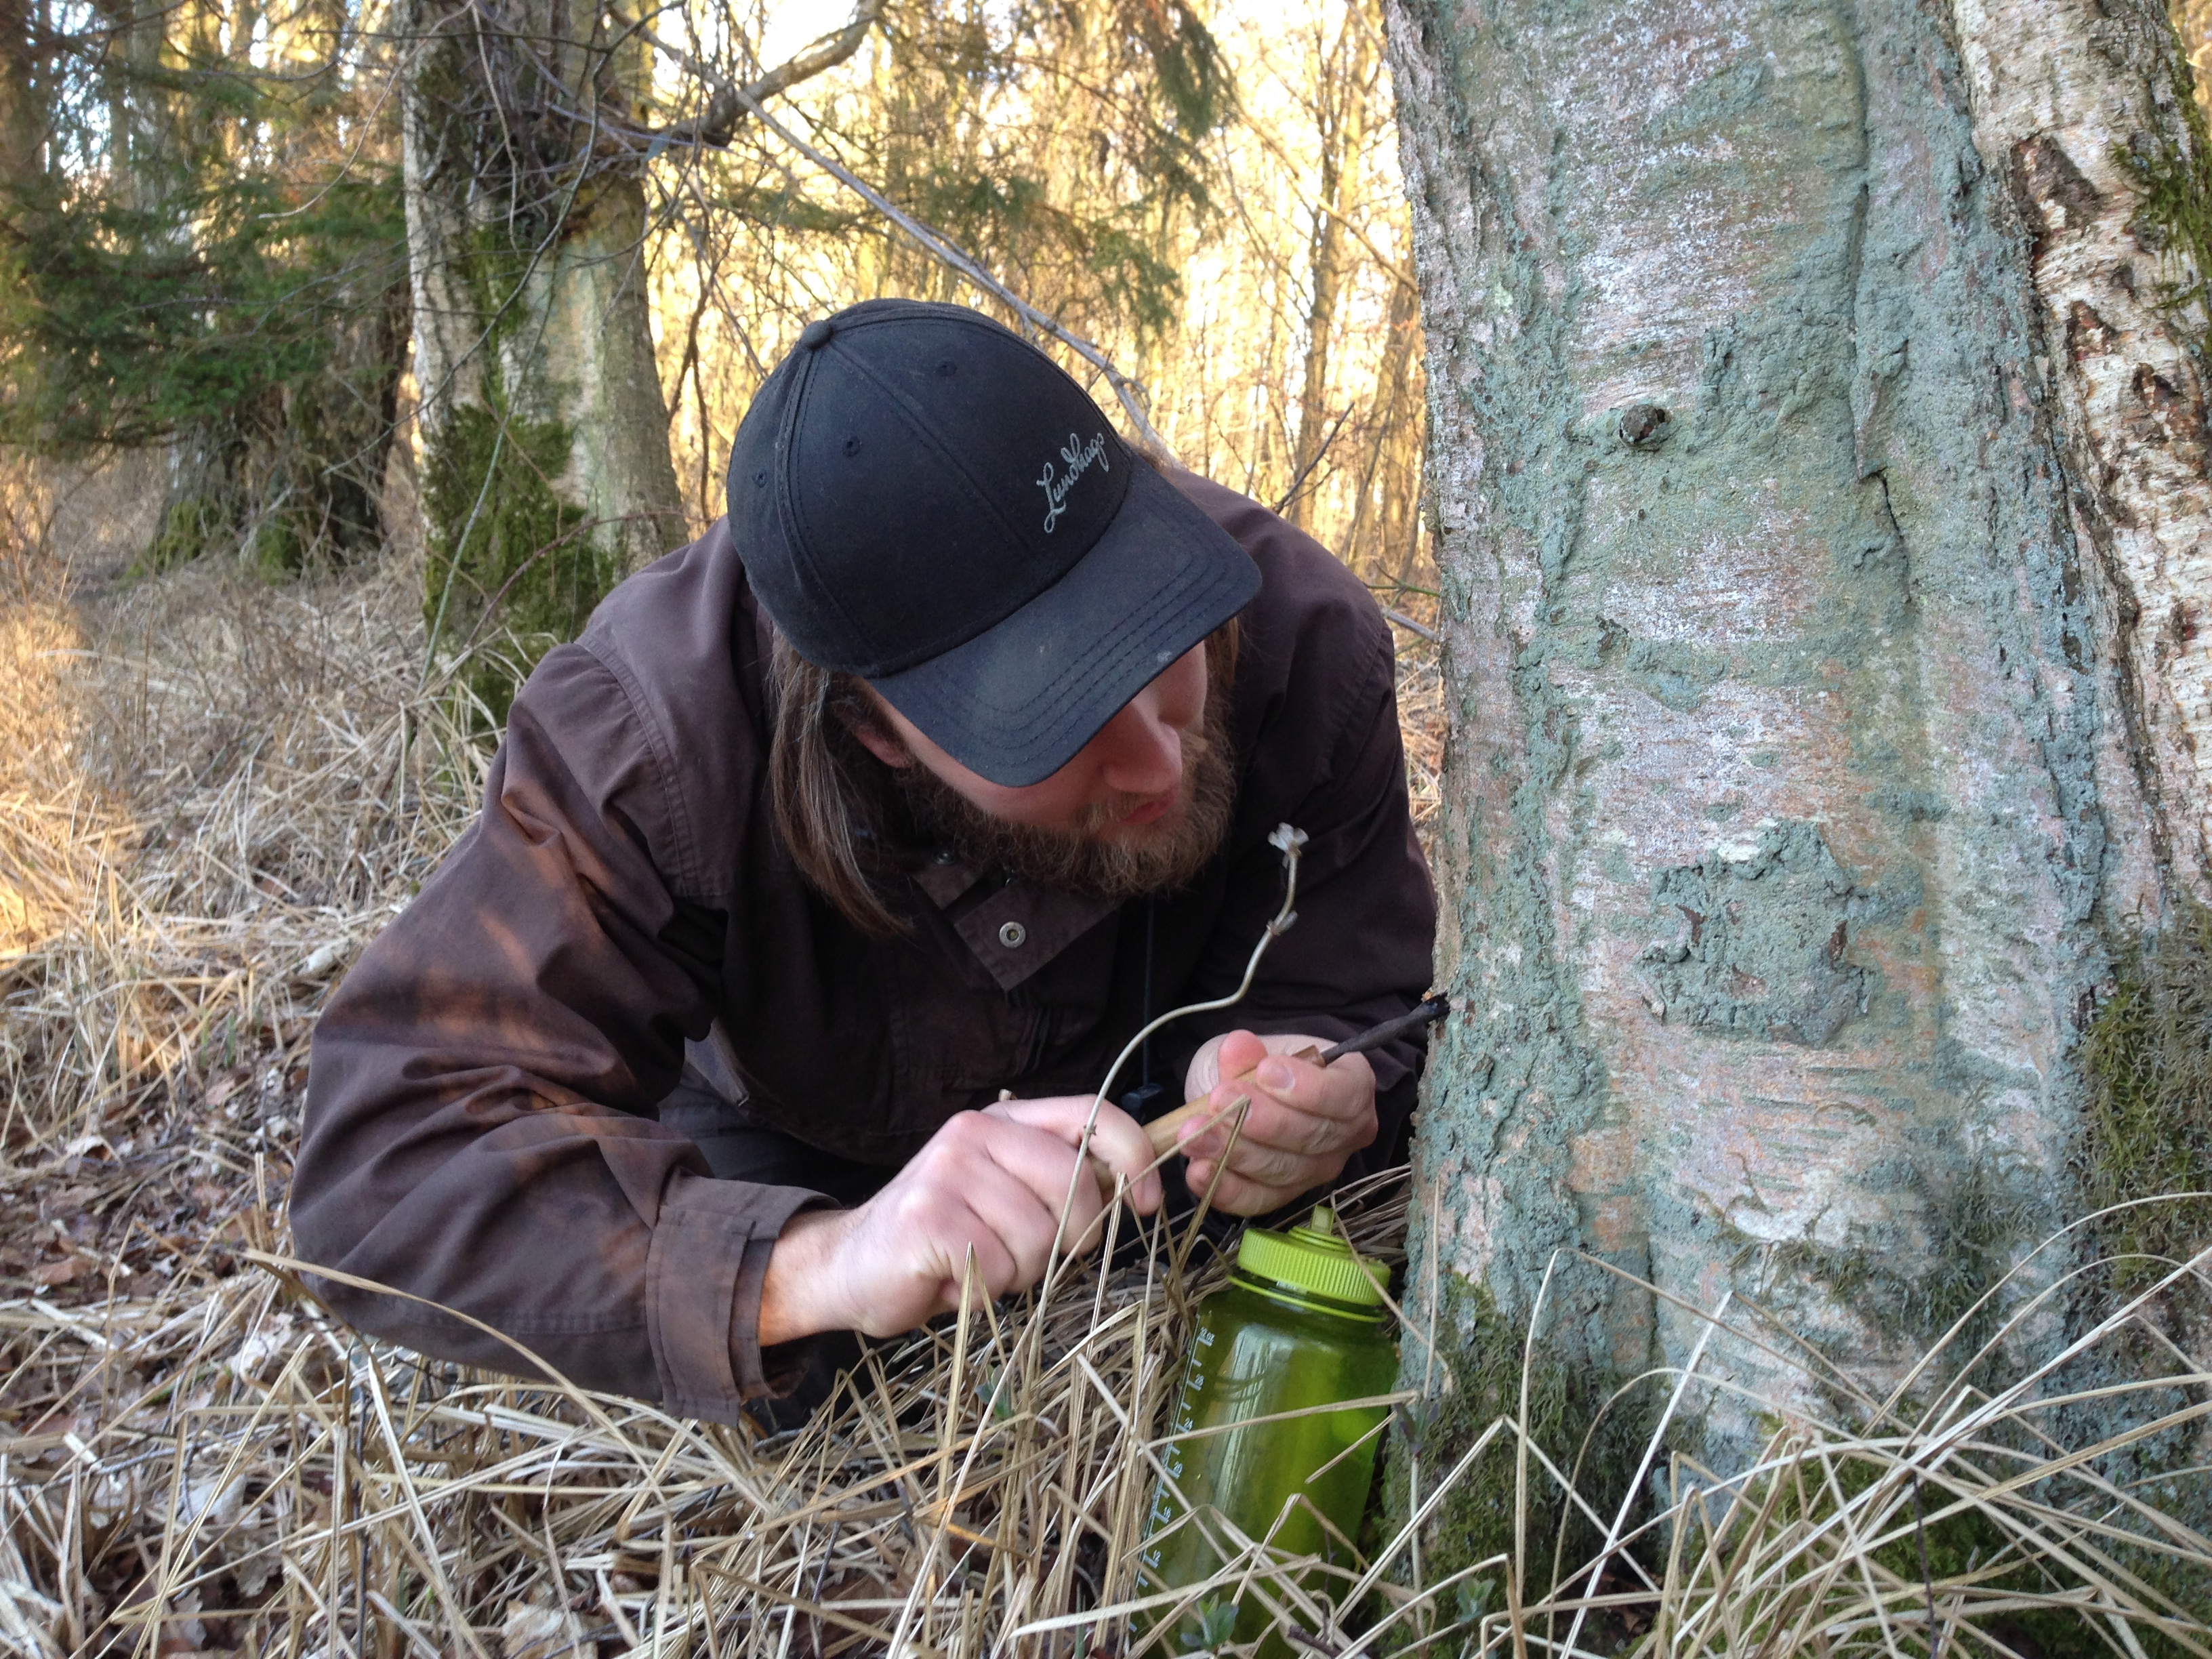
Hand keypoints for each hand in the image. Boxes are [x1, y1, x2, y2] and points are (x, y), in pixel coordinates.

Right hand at [757, 1097, 1161, 1342]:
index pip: (1091, 1114)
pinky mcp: (928, 1217)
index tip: (1148, 1203)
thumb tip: (1131, 1187)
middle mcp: (975, 1132)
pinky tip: (953, 1280)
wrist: (847, 1267)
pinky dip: (984, 1291)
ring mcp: (948, 1171)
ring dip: (1017, 1272)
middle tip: (1024, 1256)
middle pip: (1074, 1188)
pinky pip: (997, 1267)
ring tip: (978, 1266)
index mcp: (1003, 1122)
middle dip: (1069, 1240)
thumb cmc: (941, 1239)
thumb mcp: (1005, 1197)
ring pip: (1038, 1237)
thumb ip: (1057, 1183)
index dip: (1133, 1156)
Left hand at [1175, 1031, 1376, 1215]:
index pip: (1344, 1095)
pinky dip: (1225, 1188)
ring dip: (1234, 1152)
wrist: (1243, 1094)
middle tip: (1219, 1100)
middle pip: (1311, 1137)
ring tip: (1194, 1134)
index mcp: (1352, 1087)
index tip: (1266, 1071)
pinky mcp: (1284, 1195)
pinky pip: (1259, 1199)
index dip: (1308, 1089)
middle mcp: (1345, 1135)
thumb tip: (1237, 1046)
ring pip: (1282, 1170)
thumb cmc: (1260, 1067)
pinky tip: (1199, 1170)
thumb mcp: (1252, 1051)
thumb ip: (1247, 1053)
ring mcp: (1317, 1170)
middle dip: (1261, 1120)